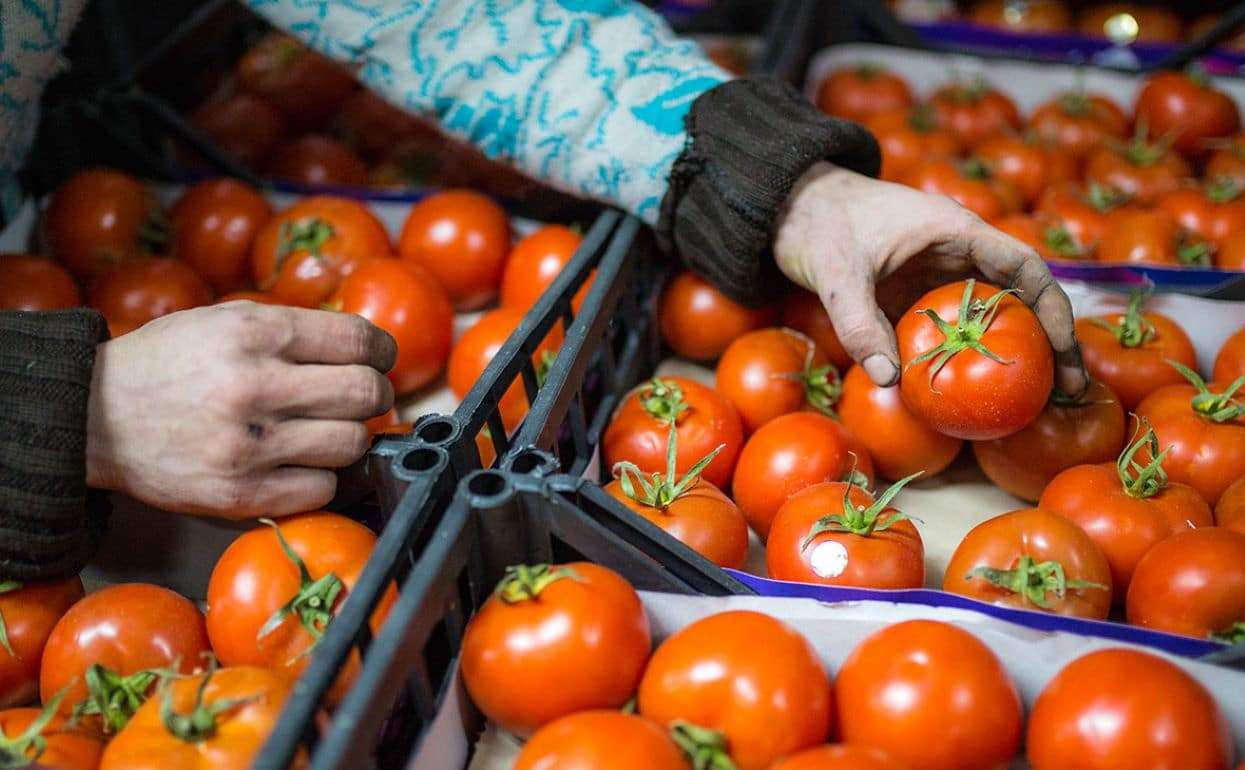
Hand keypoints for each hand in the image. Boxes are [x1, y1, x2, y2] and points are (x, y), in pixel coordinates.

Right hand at [86, 301, 396, 518]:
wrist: (92, 417)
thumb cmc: (166, 363)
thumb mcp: (224, 321)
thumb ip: (292, 332)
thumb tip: (366, 352)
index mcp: (254, 332)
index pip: (359, 341)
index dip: (381, 353)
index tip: (378, 361)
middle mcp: (254, 384)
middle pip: (366, 393)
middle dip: (374, 395)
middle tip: (360, 400)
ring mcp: (247, 444)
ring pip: (351, 444)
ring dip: (349, 439)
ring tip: (325, 432)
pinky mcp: (238, 493)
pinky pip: (321, 489)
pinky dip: (321, 479)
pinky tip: (299, 465)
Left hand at [774, 162, 1086, 395]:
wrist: (793, 208)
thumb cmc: (820, 224)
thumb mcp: (837, 272)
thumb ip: (858, 322)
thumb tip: (889, 380)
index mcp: (956, 232)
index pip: (1024, 266)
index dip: (1051, 307)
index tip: (1064, 350)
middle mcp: (959, 254)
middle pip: (1021, 298)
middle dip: (1049, 343)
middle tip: (1067, 393)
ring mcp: (940, 278)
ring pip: (992, 317)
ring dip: (1015, 355)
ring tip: (1036, 405)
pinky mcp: (918, 298)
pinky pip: (954, 331)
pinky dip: (970, 359)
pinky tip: (975, 397)